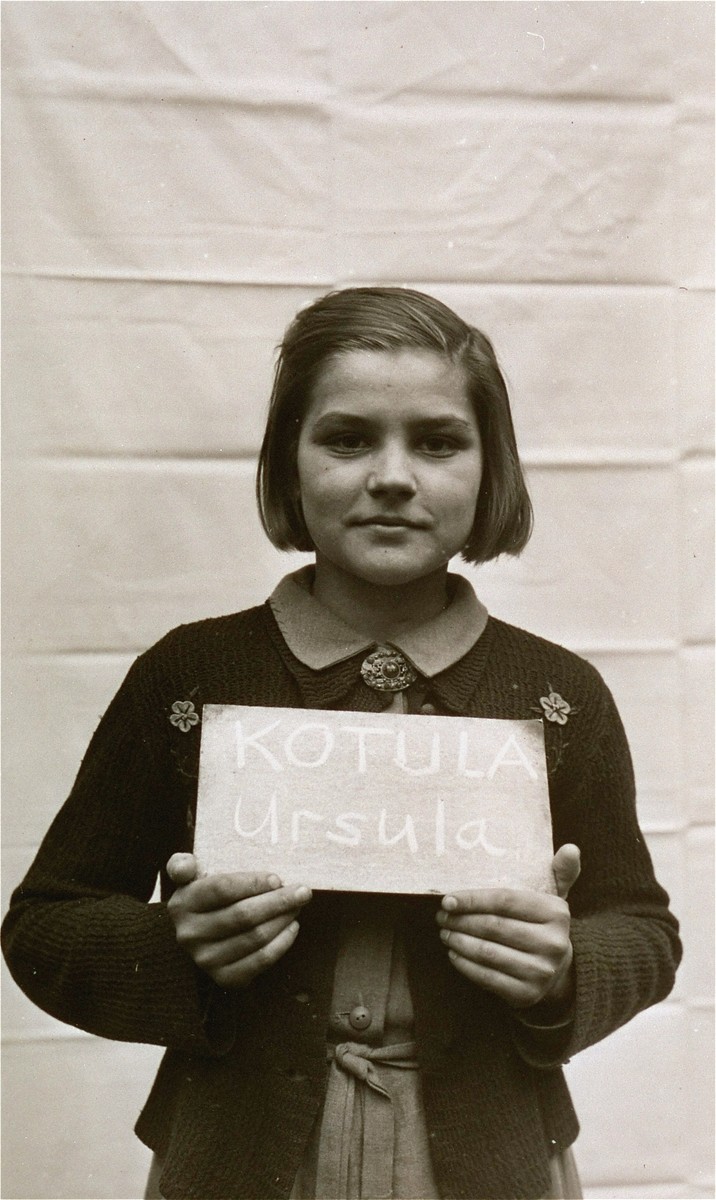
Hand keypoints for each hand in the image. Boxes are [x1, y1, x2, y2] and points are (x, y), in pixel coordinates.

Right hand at [166, 853, 311, 988]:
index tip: (277, 878)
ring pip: (255, 937)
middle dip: (278, 901)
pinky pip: (261, 961)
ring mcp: (206, 959)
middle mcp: (190, 934)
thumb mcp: (189, 879)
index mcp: (182, 904)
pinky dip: (282, 943)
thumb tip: (185, 865)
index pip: (222, 889)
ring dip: (283, 919)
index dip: (254, 883)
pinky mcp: (224, 977)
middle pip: (243, 914)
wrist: (199, 938)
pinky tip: (292, 927)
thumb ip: (182, 865)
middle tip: (302, 891)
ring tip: (297, 906)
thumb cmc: (205, 900)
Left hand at [436, 844, 580, 1008]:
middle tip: (441, 916)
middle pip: (493, 926)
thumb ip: (560, 871)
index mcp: (556, 913)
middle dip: (461, 920)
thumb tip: (570, 848)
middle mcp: (552, 943)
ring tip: (444, 932)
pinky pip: (487, 978)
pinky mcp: (526, 994)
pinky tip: (453, 953)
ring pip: (487, 952)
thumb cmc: (543, 925)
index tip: (447, 899)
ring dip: (458, 941)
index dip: (473, 899)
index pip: (506, 900)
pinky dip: (465, 965)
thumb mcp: (555, 896)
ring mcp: (540, 971)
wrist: (559, 972)